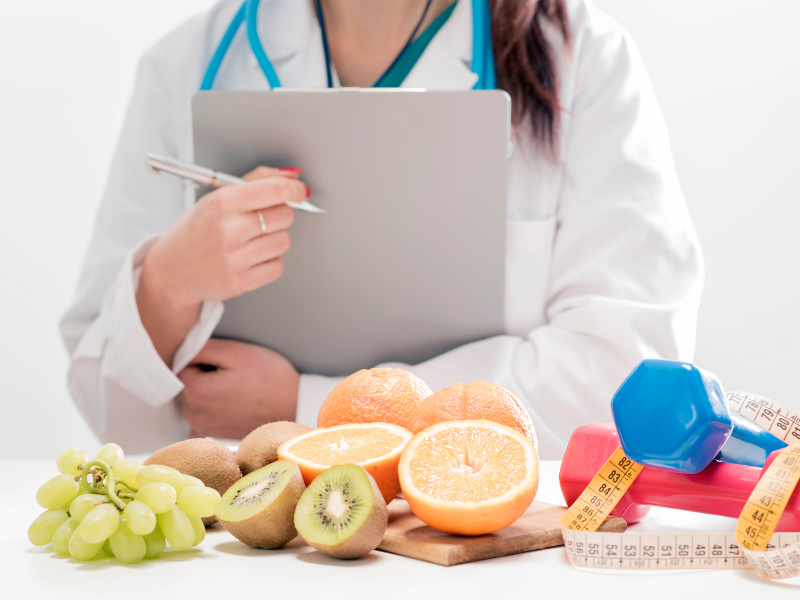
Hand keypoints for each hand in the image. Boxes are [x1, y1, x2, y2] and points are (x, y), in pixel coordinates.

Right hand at [136, 166, 306, 364]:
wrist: (172, 271)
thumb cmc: (196, 231)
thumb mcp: (217, 197)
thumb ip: (256, 181)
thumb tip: (292, 174)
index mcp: (223, 202)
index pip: (276, 190)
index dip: (295, 189)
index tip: (300, 191)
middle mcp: (229, 229)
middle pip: (285, 215)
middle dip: (279, 215)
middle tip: (260, 219)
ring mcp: (235, 258)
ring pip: (284, 241)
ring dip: (274, 239)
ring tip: (252, 240)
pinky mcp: (241, 281)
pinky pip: (278, 266)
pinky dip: (270, 261)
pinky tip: (252, 257)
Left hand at [178, 338, 299, 438]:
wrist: (296, 405)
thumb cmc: (270, 377)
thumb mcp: (236, 352)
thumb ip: (200, 347)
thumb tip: (178, 347)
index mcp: (196, 391)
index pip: (179, 364)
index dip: (199, 356)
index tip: (220, 357)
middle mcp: (193, 413)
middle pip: (182, 382)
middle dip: (199, 372)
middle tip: (228, 369)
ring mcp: (203, 426)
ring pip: (190, 397)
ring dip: (204, 388)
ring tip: (232, 383)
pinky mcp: (214, 432)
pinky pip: (199, 416)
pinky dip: (205, 407)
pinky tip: (223, 401)